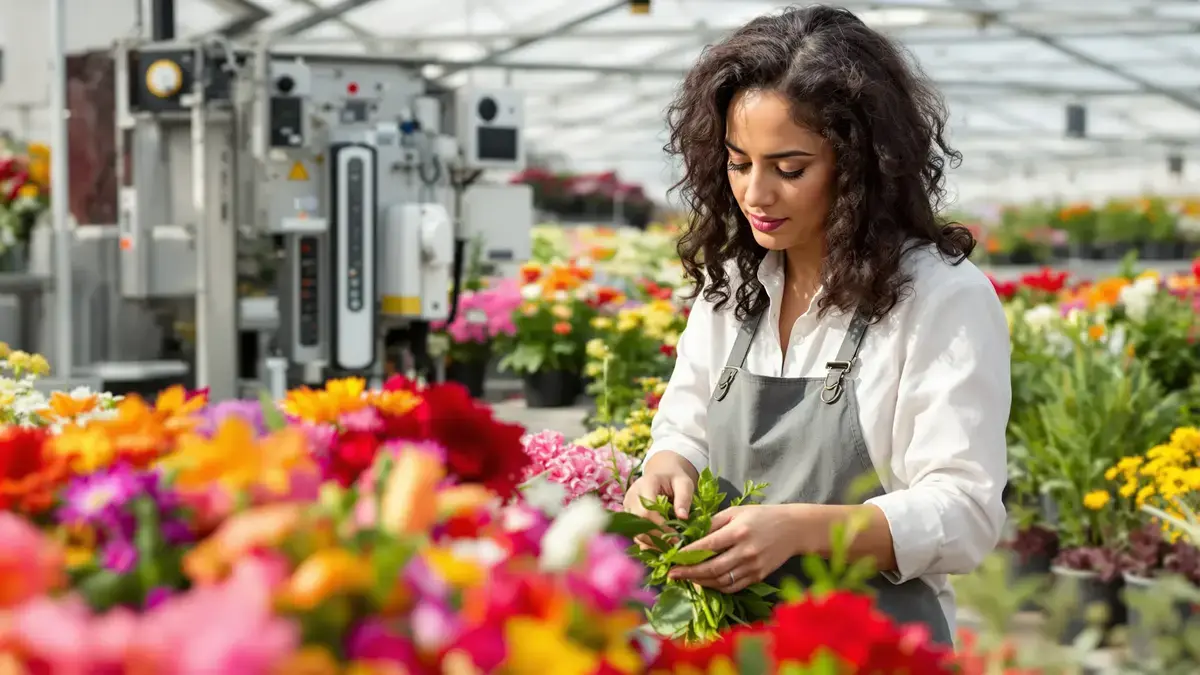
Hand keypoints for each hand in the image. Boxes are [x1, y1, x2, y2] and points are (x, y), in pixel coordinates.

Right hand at [623, 452, 697, 547]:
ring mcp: (627, 506)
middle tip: (674, 545)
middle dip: (656, 538)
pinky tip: (660, 546)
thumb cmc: (675, 478)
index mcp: (645, 485)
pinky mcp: (628, 515)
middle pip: (638, 523)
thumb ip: (684, 498)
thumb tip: (683, 517)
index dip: (660, 526)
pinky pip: (635, 533)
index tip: (676, 537)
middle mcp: (632, 496)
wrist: (663, 474)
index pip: (646, 511)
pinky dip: (647, 542)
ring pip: (635, 531)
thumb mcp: (684, 483)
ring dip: (651, 543)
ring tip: (668, 547)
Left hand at [667, 504, 797, 592]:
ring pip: (721, 581)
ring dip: (700, 582)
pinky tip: (705, 582)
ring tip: (685, 578)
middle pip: (712, 568)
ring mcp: (753, 566)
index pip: (707, 546)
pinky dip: (716, 587)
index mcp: (738, 531)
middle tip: (671, 574)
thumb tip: (689, 535)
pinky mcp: (758, 576)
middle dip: (689, 573)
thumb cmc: (761, 516)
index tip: (672, 558)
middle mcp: (746, 551)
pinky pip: (733, 587)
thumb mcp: (736, 512)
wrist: (793, 529)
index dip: (687, 555)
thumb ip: (713, 523)